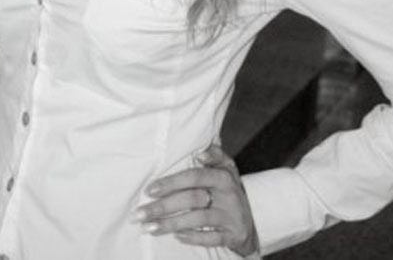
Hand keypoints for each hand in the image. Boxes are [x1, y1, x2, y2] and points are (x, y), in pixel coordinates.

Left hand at [133, 144, 258, 256]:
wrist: (252, 217)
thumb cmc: (227, 188)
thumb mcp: (226, 167)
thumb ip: (213, 155)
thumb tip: (199, 153)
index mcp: (223, 174)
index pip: (194, 176)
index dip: (171, 182)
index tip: (149, 190)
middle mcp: (228, 194)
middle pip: (192, 198)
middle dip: (163, 207)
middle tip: (140, 214)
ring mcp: (231, 215)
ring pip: (198, 220)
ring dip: (171, 224)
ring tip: (150, 228)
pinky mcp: (234, 234)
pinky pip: (211, 238)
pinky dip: (193, 238)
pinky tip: (176, 237)